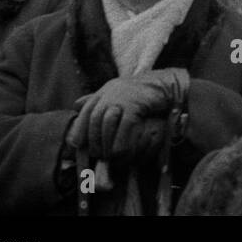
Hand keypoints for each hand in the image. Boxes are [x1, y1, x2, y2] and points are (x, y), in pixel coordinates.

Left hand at [67, 69, 188, 160]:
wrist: (166, 84)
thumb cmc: (142, 92)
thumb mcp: (117, 93)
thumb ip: (98, 99)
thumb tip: (75, 105)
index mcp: (105, 91)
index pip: (86, 111)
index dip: (80, 129)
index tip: (77, 145)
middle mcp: (110, 92)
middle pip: (94, 119)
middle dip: (94, 140)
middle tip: (97, 155)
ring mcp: (123, 97)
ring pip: (106, 124)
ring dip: (106, 143)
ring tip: (109, 157)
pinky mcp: (135, 104)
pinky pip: (124, 126)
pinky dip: (121, 141)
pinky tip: (122, 152)